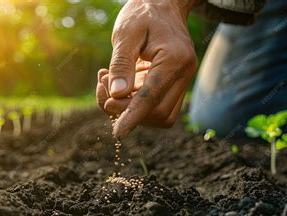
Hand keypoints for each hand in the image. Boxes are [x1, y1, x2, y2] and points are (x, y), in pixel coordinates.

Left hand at [96, 0, 199, 137]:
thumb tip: (115, 96)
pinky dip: (134, 102)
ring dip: (129, 108)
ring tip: (106, 83)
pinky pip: (156, 104)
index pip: (152, 98)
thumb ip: (121, 64)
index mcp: (174, 59)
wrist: (163, 4)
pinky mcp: (175, 83)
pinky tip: (117, 83)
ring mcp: (182, 79)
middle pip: (158, 113)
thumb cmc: (142, 14)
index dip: (132, 116)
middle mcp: (184, 73)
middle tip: (102, 90)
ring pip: (159, 114)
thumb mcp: (126, 34)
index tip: (117, 133)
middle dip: (126, 110)